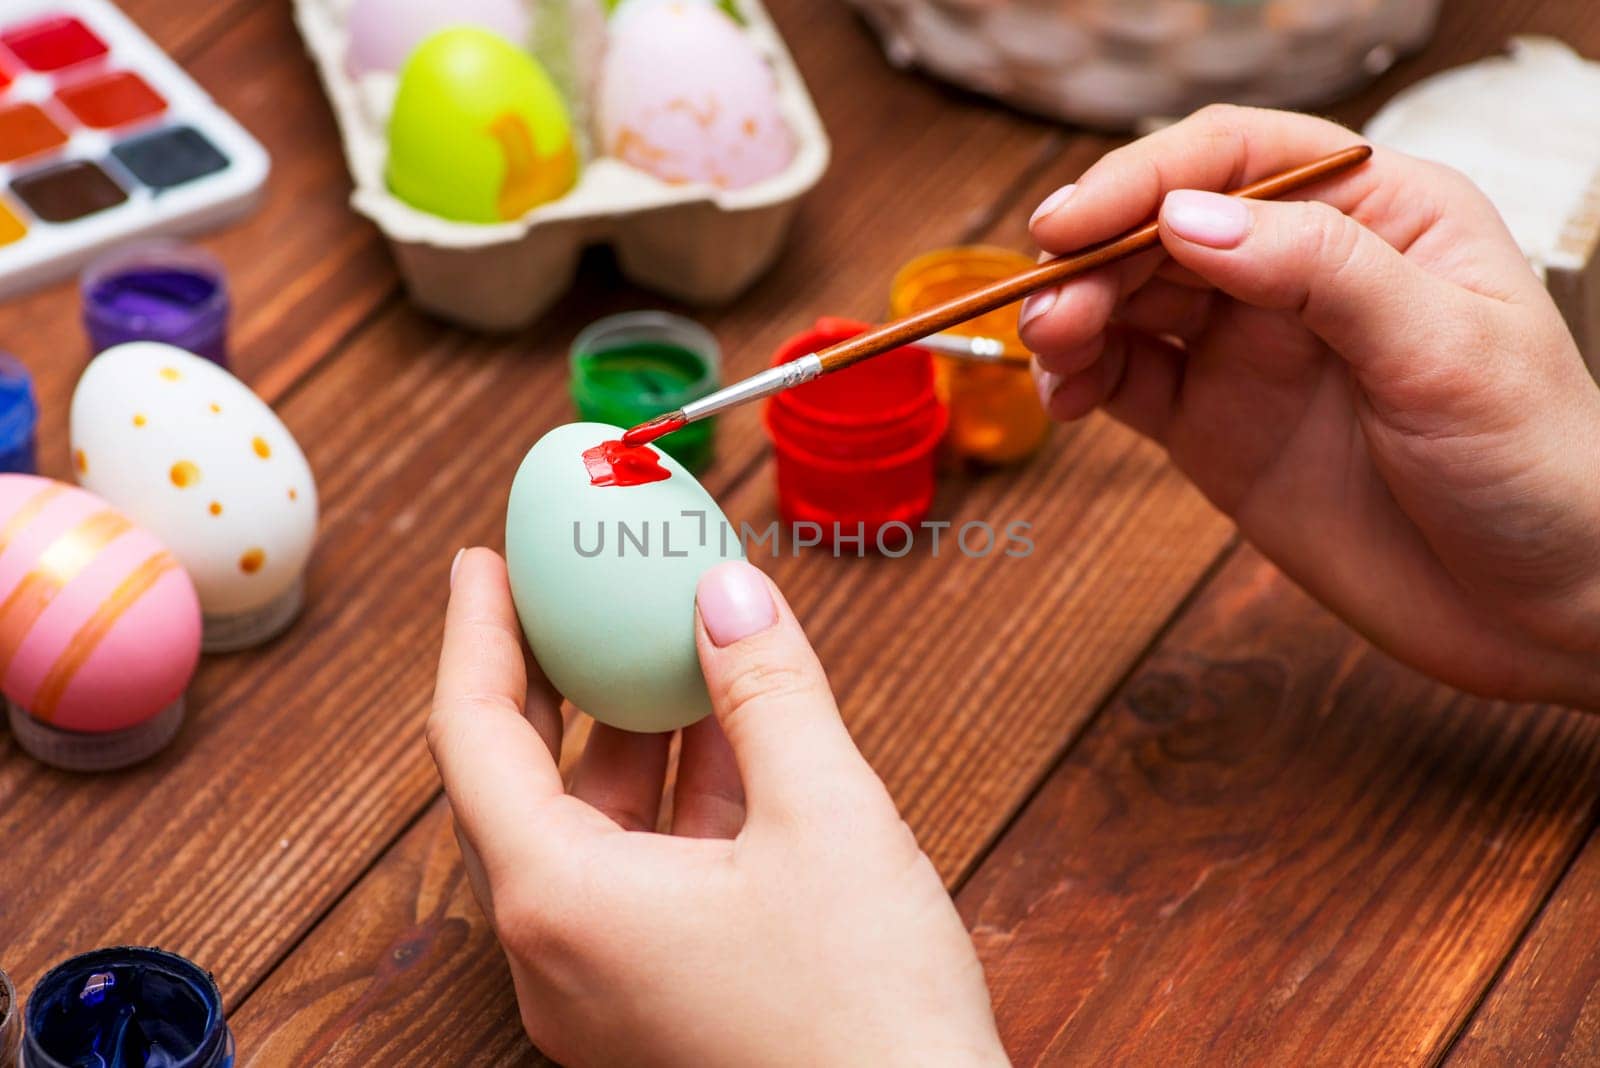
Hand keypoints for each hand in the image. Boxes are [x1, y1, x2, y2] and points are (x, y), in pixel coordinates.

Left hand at [428, 550, 1006, 1066]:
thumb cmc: (867, 1016)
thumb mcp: (826, 818)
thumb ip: (767, 690)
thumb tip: (726, 592)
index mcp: (560, 902)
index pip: (473, 737)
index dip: (476, 635)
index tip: (483, 563)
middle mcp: (557, 954)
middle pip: (521, 784)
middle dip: (550, 680)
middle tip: (565, 594)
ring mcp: (603, 991)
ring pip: (589, 833)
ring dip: (630, 739)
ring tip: (672, 651)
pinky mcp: (655, 1008)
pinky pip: (639, 879)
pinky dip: (674, 804)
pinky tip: (733, 742)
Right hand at [1021, 105, 1599, 706]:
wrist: (1540, 609)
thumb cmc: (1536, 466)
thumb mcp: (1444, 350)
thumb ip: (1320, 273)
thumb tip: (1187, 218)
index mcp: (1378, 214)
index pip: (1240, 159)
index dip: (1146, 177)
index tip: (1076, 223)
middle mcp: (1303, 272)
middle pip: (1167, 228)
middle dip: (1097, 258)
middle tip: (1051, 310)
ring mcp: (1253, 351)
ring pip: (1134, 302)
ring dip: (1076, 317)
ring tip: (1050, 351)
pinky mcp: (1217, 428)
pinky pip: (1129, 383)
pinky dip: (1083, 380)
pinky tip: (1065, 396)